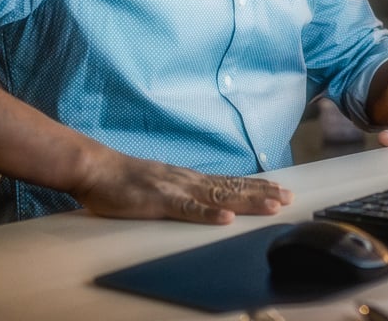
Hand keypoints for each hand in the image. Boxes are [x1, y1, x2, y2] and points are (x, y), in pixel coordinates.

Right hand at [71, 150, 293, 223]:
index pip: (232, 182)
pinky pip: (188, 209)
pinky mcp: (159, 200)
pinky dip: (208, 214)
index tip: (282, 190)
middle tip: (290, 198)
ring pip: (219, 196)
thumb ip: (184, 193)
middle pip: (234, 187)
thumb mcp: (162, 184)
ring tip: (272, 206)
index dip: (258, 187)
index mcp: (191, 179)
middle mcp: (190, 180)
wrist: (97, 169)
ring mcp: (177, 189)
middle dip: (263, 193)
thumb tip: (206, 200)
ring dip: (248, 201)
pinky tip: (226, 218)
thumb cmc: (126, 180)